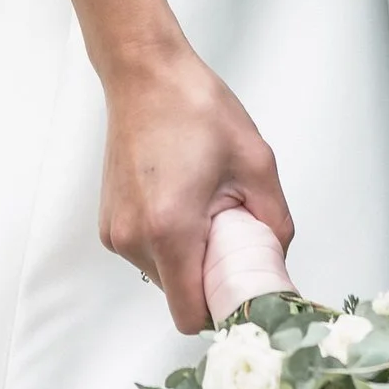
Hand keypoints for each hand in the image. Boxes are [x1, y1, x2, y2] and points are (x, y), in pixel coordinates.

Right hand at [99, 37, 295, 332]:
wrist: (145, 73)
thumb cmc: (193, 106)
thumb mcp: (255, 161)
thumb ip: (274, 220)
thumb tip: (278, 255)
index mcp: (170, 230)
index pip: (191, 315)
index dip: (220, 309)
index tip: (241, 287)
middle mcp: (134, 238)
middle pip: (178, 295)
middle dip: (208, 277)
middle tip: (229, 233)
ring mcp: (116, 231)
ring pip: (162, 275)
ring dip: (187, 256)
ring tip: (203, 205)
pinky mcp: (109, 221)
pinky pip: (146, 252)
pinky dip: (167, 240)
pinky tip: (182, 198)